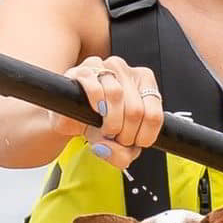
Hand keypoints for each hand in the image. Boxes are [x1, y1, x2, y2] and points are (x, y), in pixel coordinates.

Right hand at [54, 55, 164, 170]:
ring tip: (103, 129)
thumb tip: (119, 154)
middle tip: (114, 138)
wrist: (68, 119)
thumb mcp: (116, 145)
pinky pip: (95, 87)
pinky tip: (94, 112)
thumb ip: (123, 155)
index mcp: (143, 82)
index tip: (132, 143)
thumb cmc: (96, 125)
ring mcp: (104, 67)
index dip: (143, 137)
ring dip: (109, 122)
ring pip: (117, 95)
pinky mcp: (82, 70)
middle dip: (124, 134)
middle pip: (135, 110)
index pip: (155, 115)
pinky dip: (96, 104)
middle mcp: (126, 71)